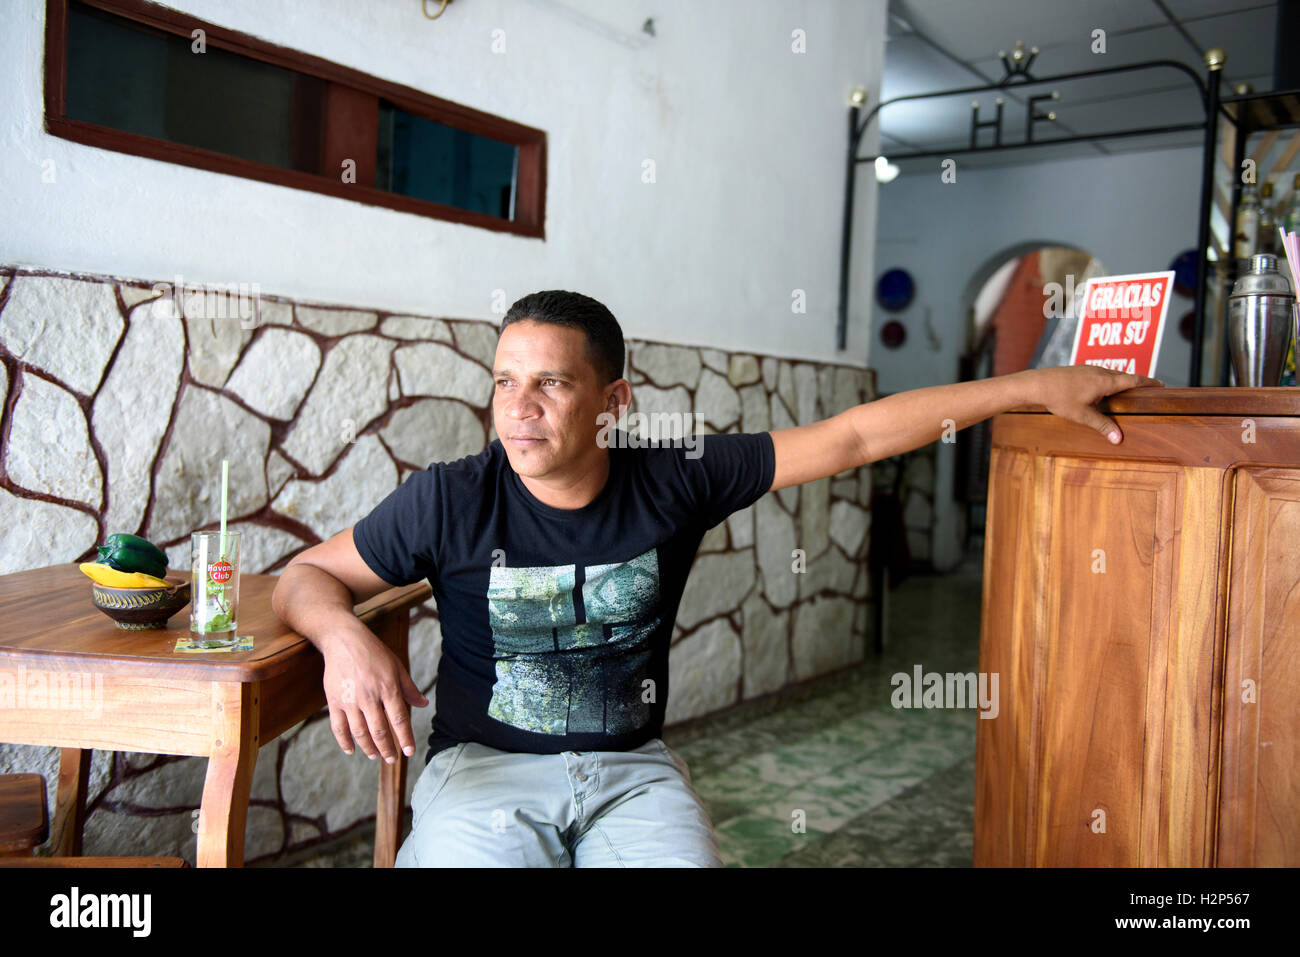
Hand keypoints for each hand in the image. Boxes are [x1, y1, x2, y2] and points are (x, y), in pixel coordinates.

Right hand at [321, 625, 428, 762]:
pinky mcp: (334, 700)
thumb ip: (409, 688)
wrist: (344, 640)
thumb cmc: (374, 653)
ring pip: (359, 732)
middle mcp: (369, 696)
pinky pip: (338, 727)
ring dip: (369, 748)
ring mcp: (350, 700)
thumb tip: (423, 704)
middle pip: (379, 730)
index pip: (399, 719)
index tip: (410, 752)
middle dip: (387, 749)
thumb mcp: (397, 666)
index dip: (405, 738)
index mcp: (388, 687)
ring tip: (375, 756)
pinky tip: (351, 750)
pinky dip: (344, 741)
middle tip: (392, 759)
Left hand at [1021, 365, 1163, 443]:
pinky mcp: (1080, 369)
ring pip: (1112, 374)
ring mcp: (1090, 368)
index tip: (1161, 385)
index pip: (1134, 380)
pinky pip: (1101, 373)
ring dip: (1123, 380)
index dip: (1149, 382)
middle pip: (1125, 376)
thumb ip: (1102, 425)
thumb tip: (1119, 439)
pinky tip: (1105, 388)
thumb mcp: (1082, 415)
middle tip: (1151, 389)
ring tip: (1131, 390)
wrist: (1037, 384)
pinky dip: (1110, 379)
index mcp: (1105, 381)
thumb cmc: (1059, 398)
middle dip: (1139, 382)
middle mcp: (1100, 371)